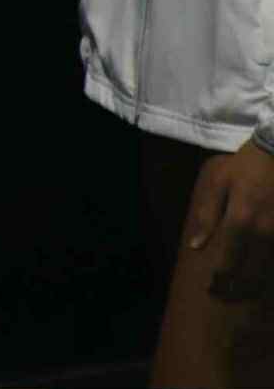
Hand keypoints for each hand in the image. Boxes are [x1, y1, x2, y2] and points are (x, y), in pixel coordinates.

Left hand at [183, 140, 273, 301]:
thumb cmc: (246, 166)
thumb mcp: (219, 182)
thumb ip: (208, 214)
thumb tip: (196, 245)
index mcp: (242, 220)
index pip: (230, 259)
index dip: (222, 278)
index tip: (215, 289)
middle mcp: (265, 232)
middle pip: (254, 271)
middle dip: (242, 287)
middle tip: (231, 296)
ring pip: (272, 267)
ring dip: (260, 281)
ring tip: (248, 291)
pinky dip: (273, 267)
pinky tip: (266, 272)